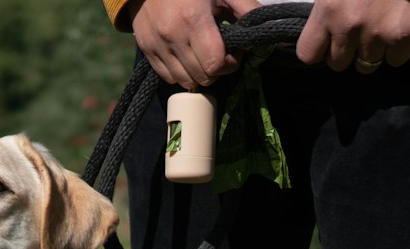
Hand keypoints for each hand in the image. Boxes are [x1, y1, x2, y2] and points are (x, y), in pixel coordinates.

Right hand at [130, 0, 260, 88]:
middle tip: (220, 54)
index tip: (234, 53)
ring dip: (198, 74)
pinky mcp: (147, 50)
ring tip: (203, 57)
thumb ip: (244, 7)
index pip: (214, 64)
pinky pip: (168, 77)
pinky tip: (187, 57)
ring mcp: (157, 45)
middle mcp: (173, 36)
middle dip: (216, 70)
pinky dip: (181, 73)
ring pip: (185, 81)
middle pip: (201, 77)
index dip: (229, 64)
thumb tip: (262, 28)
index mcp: (193, 19)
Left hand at [296, 0, 409, 71]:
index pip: (308, 54)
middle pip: (338, 64)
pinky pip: (395, 60)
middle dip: (349, 51)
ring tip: (384, 23)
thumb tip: (322, 32)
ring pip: (367, 64)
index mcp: (328, 8)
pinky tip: (403, 26)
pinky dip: (400, 49)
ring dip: (375, 50)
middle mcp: (348, 24)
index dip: (320, 50)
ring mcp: (376, 33)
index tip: (329, 43)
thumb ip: (329, 5)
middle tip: (362, 29)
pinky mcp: (402, 36)